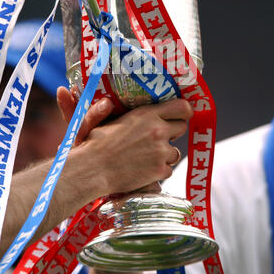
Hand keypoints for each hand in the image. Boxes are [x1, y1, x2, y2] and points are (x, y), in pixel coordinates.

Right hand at [57, 87, 192, 196]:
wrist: (91, 170)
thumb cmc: (93, 144)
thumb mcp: (103, 119)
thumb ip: (111, 109)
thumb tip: (107, 102)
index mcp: (147, 114)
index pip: (182, 107)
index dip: (183, 112)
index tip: (178, 115)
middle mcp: (158, 131)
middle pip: (182, 127)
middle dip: (172, 132)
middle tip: (158, 136)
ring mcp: (161, 152)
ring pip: (175, 152)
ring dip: (164, 154)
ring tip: (145, 156)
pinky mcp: (160, 171)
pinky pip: (168, 170)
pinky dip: (158, 171)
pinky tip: (142, 170)